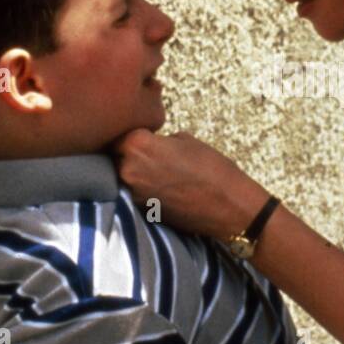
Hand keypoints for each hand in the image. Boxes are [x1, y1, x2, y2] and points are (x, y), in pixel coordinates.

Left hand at [112, 130, 268, 240]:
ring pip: (122, 176)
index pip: (115, 134)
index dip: (125, 132)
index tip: (135, 133)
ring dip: (133, 172)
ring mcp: (132, 193)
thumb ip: (158, 140)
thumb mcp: (186, 140)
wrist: (229, 206)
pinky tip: (161, 186)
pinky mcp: (140, 211)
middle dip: (125, 153)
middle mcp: (128, 169)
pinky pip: (133, 193)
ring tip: (155, 170)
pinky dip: (142, 188)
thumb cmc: (213, 168)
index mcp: (137, 145)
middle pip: (114, 156)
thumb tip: (148, 144)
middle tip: (145, 152)